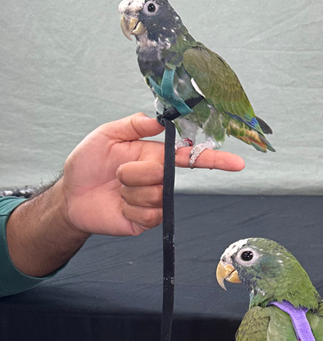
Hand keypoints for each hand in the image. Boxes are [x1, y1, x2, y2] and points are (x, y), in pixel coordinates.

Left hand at [5, 114, 244, 278]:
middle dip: (136, 172)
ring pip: (155, 196)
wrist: (70, 197)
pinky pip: (148, 215)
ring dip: (128, 192)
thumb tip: (159, 118)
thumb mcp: (105, 135)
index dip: (215, 160)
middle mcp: (159, 178)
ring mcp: (154, 201)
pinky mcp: (146, 221)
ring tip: (115, 190)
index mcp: (155, 156)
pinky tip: (119, 207)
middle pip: (164, 175)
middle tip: (117, 172)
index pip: (192, 157)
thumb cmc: (87, 164)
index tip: (235, 163)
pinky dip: (128, 210)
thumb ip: (134, 124)